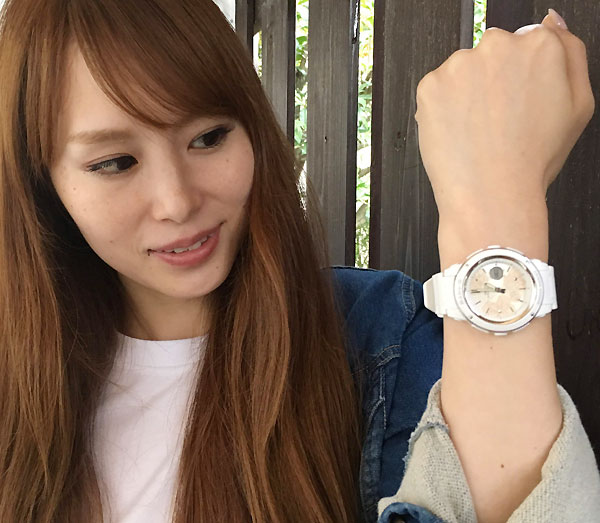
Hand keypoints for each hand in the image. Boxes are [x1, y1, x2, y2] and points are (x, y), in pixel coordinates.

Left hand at [414, 12, 594, 219]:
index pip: (529, 42)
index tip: (520, 100)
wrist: (491, 194)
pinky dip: (444, 106)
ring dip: (468, 91)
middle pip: (494, 53)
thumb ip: (571, 53)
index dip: (524, 77)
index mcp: (540, 46)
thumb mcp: (579, 106)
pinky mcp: (430, 85)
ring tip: (479, 130)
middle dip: (495, 79)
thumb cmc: (533, 158)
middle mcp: (498, 46)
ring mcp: (460, 64)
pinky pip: (438, 88)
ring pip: (463, 70)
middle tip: (500, 120)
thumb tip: (551, 22)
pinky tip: (459, 131)